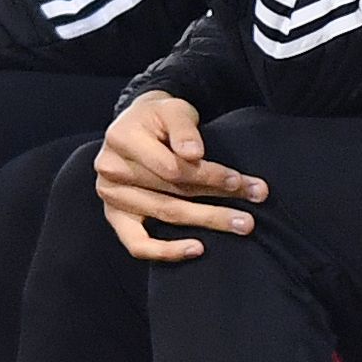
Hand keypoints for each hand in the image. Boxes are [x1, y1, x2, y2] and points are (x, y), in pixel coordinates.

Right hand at [94, 91, 267, 261]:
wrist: (137, 125)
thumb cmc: (159, 118)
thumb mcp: (173, 109)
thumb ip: (183, 128)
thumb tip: (194, 154)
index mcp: (122, 138)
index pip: (171, 167)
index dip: (208, 176)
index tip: (238, 181)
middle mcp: (110, 168)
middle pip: (171, 192)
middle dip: (217, 201)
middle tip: (251, 213)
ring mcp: (111, 195)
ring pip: (164, 214)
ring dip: (206, 221)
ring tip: (240, 225)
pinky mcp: (115, 217)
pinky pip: (137, 244)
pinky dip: (167, 251)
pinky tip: (197, 248)